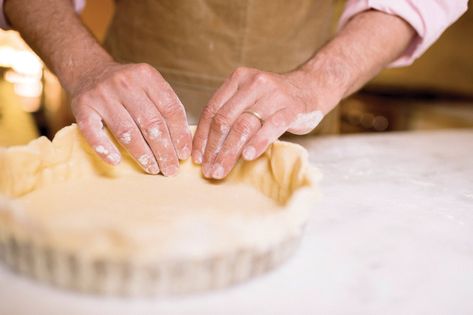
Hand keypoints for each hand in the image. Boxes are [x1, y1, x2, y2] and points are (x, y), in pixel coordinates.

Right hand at [70, 62, 191, 175]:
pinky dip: (105, 149)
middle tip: (171, 169)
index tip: (184, 154)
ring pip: (127, 131)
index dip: (180, 135)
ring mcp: (102, 95)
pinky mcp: (82, 106)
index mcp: (147, 76)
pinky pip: (94, 132)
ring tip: (153, 168)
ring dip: (142, 154)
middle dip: (164, 151)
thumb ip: (164, 107)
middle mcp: (125, 83)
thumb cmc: (126, 86)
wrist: (89, 70)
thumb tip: (183, 143)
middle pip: (151, 123)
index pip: (170, 109)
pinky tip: (116, 161)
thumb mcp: (149, 85)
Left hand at [192, 67, 341, 178]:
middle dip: (213, 148)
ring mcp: (273, 95)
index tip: (196, 158)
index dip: (202, 136)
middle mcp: (253, 83)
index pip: (212, 110)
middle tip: (207, 170)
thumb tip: (206, 147)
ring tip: (221, 170)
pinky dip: (257, 143)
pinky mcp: (291, 107)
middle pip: (225, 120)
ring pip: (244, 125)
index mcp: (238, 79)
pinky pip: (271, 127)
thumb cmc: (275, 100)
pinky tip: (247, 157)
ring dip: (229, 151)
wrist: (312, 87)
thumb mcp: (250, 97)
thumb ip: (231, 112)